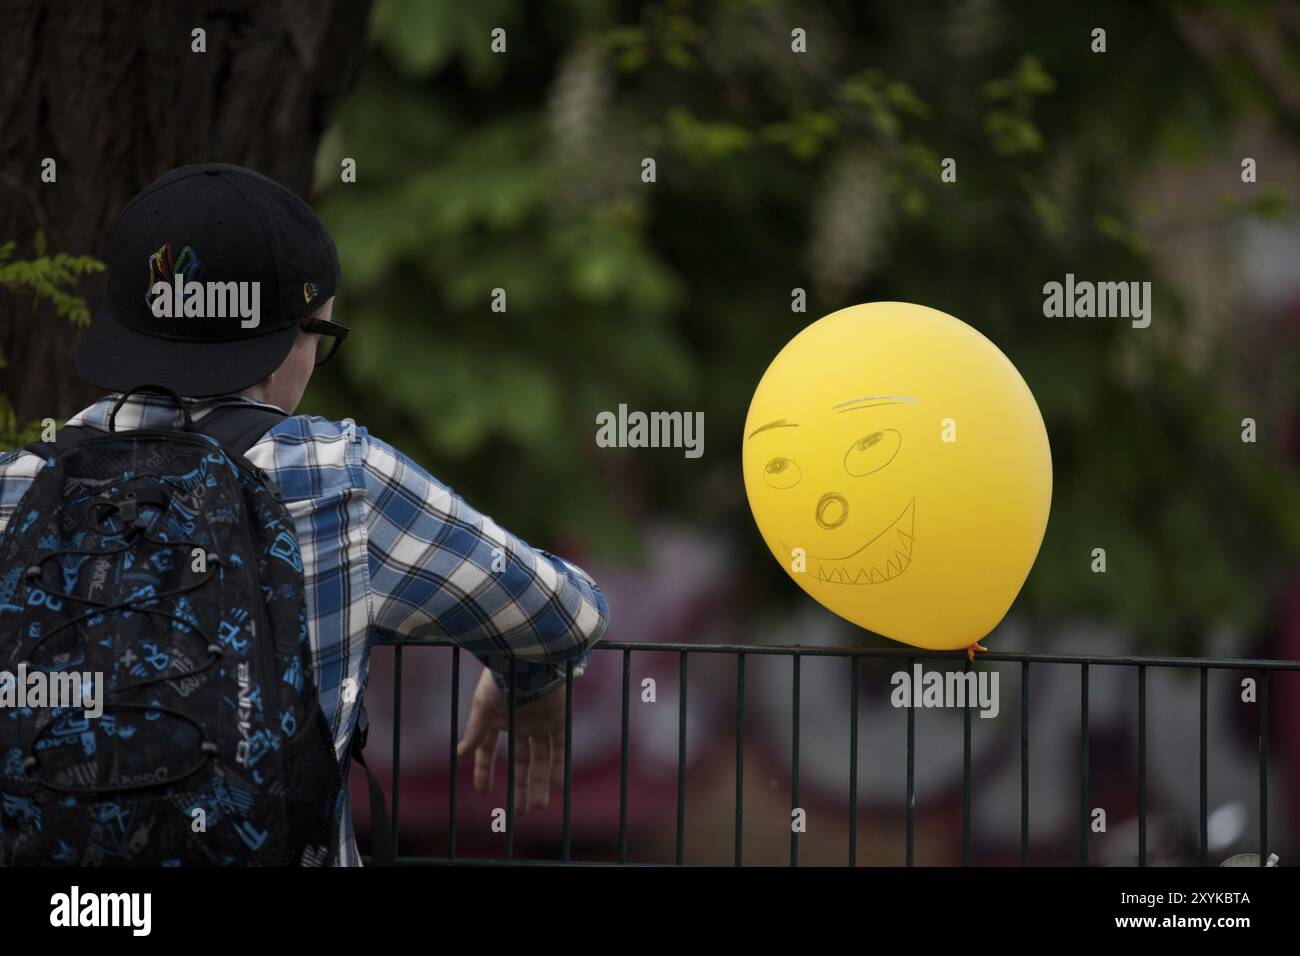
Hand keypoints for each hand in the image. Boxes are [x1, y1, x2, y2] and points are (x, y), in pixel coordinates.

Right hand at [456, 667, 565, 813]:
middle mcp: (520, 722)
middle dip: (521, 786)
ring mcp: (541, 721)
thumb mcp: (483, 706)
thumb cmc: (502, 678)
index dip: (484, 770)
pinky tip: (557, 786)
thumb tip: (458, 756)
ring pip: (541, 758)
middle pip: (521, 761)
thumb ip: (475, 731)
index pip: (488, 750)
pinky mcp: (560, 718)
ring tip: (537, 806)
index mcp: (498, 718)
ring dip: (539, 782)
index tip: (483, 792)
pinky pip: (561, 747)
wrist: (531, 656)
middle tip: (520, 811)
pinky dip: (559, 766)